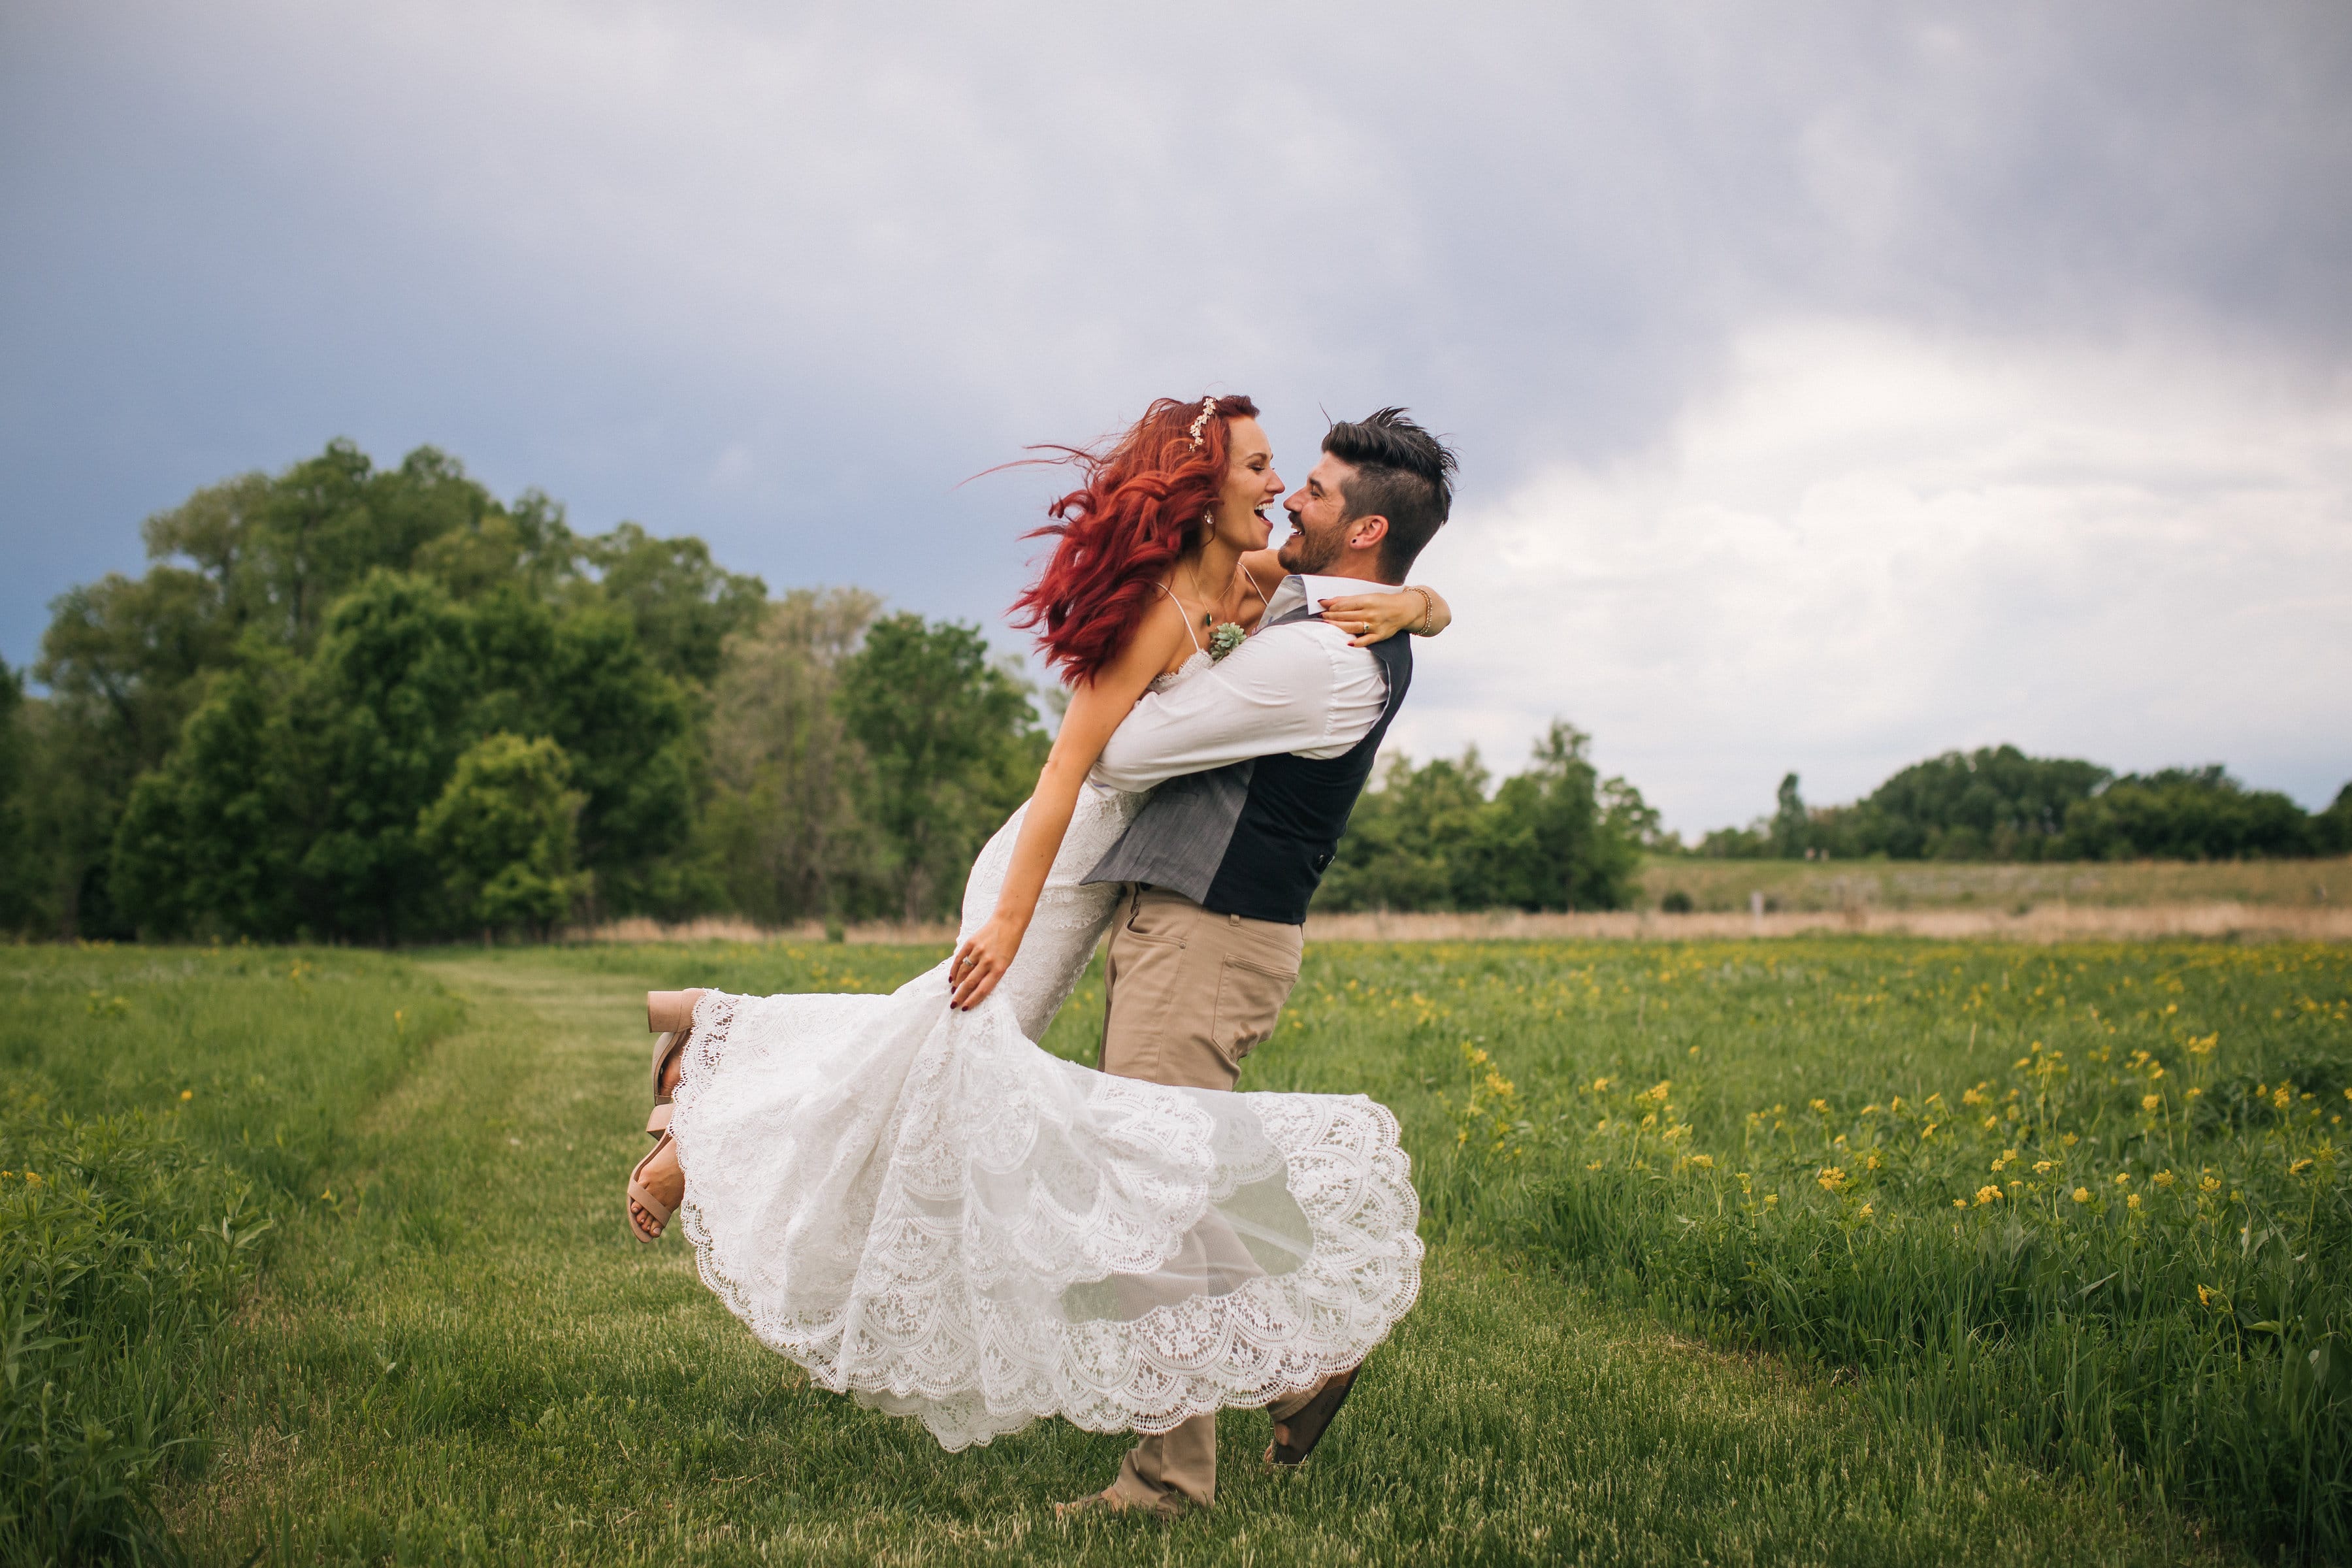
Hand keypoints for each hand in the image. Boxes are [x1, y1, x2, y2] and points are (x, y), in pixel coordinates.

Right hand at [949, 909, 1027, 1009]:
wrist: (1008, 922)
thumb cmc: (1009, 945)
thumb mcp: (1005, 962)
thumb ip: (992, 974)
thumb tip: (974, 987)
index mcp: (1000, 968)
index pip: (983, 989)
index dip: (973, 1000)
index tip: (964, 1008)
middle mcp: (988, 961)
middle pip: (970, 982)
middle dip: (960, 995)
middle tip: (953, 1004)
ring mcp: (979, 951)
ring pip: (963, 971)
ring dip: (957, 983)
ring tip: (953, 990)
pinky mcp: (971, 942)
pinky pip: (959, 958)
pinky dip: (954, 969)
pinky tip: (952, 977)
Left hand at [1320, 588, 1440, 646]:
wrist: (1405, 609)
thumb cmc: (1383, 602)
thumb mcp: (1367, 596)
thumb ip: (1347, 600)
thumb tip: (1326, 601)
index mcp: (1367, 600)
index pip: (1345, 604)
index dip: (1331, 606)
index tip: (1321, 607)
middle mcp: (1370, 613)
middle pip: (1346, 616)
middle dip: (1331, 616)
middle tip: (1321, 617)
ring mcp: (1375, 625)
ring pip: (1353, 627)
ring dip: (1338, 626)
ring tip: (1327, 625)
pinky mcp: (1380, 635)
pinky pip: (1367, 640)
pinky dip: (1358, 642)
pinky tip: (1348, 643)